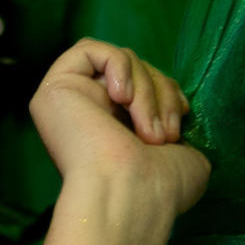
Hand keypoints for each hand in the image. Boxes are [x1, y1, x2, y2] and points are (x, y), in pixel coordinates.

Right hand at [29, 38, 210, 216]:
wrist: (133, 195)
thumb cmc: (161, 188)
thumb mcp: (188, 155)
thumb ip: (178, 127)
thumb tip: (177, 110)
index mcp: (117, 131)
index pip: (144, 86)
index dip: (168, 91)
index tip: (182, 116)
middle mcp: (91, 115)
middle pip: (136, 71)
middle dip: (160, 93)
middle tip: (164, 135)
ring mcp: (72, 100)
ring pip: (120, 61)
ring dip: (145, 89)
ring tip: (148, 130)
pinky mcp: (56, 87)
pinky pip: (90, 49)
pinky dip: (118, 65)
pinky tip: (121, 97)